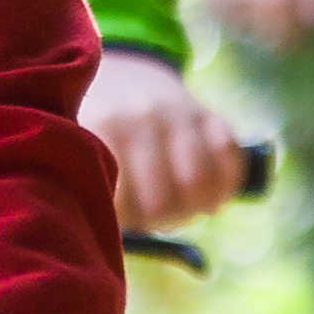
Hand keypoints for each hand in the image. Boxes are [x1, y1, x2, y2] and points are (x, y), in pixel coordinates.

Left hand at [81, 50, 250, 229]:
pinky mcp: (210, 115)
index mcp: (104, 126)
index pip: (124, 200)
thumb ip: (93, 183)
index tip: (127, 222)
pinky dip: (225, 185)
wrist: (126, 74)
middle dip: (161, 221)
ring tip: (184, 213)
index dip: (129, 222)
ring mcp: (179, 114)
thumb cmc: (99, 129)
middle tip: (156, 222)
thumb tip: (107, 239)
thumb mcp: (83, 144)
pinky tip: (210, 198)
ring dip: (195, 209)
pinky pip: (230, 159)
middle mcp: (143, 117)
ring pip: (199, 182)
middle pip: (162, 200)